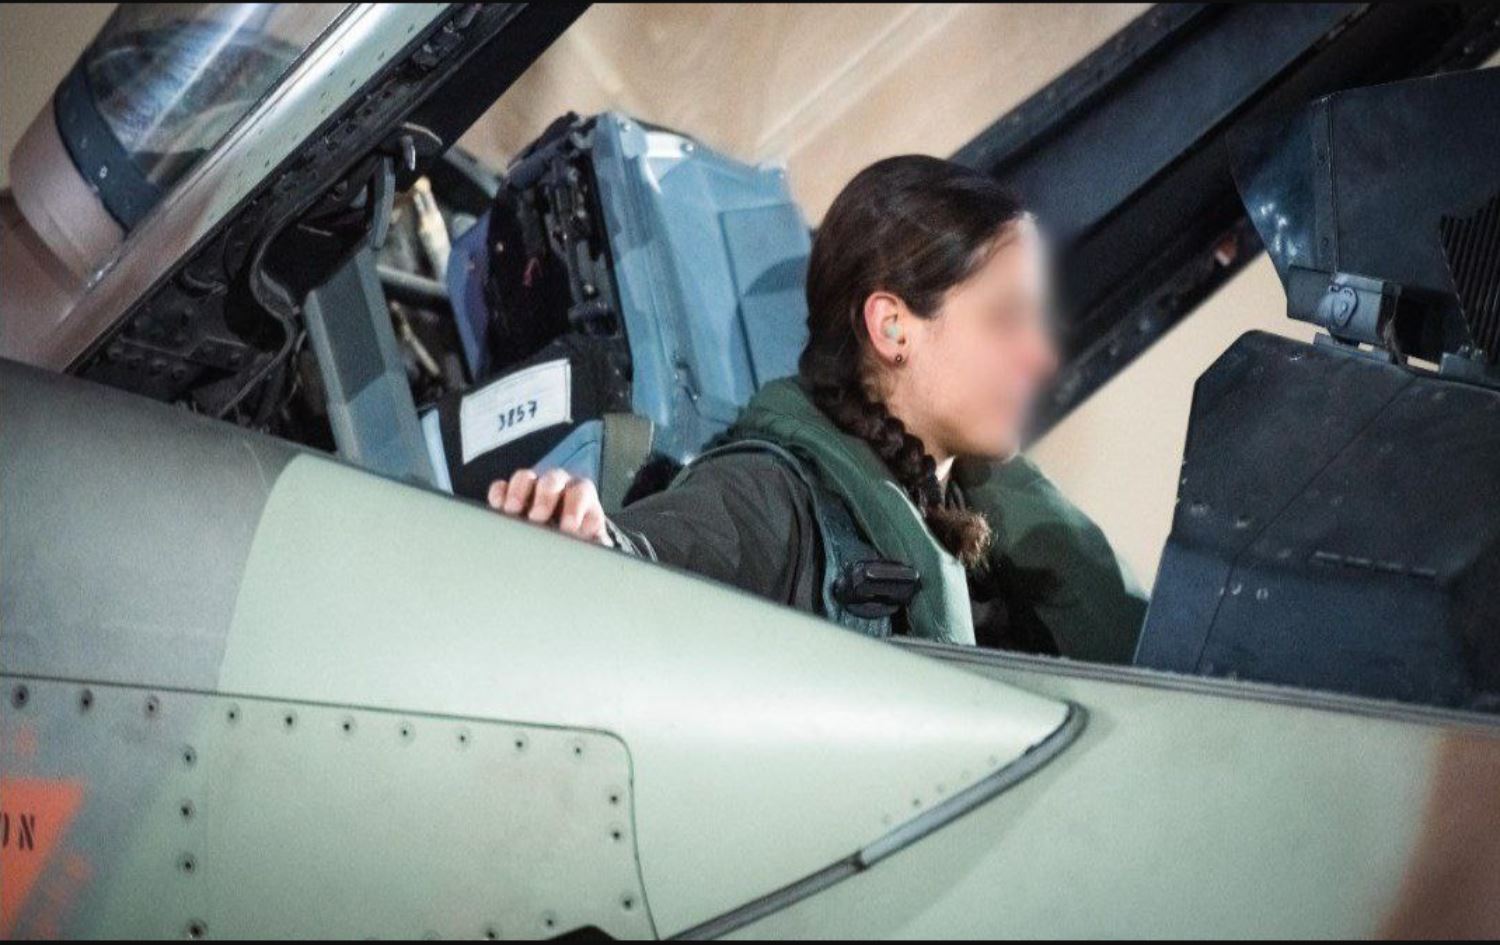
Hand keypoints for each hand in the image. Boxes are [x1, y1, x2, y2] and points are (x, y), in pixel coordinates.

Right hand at [487, 468, 612, 547]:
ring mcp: (533, 486)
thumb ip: (597, 542)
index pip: (580, 492)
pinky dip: (499, 494)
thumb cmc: (581, 535)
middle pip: (552, 479)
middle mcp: (558, 485)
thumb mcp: (593, 539)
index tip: (568, 528)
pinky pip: (502, 486)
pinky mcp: (512, 493)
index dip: (575, 508)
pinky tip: (497, 507)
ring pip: (525, 477)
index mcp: (581, 494)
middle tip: (537, 517)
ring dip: (518, 492)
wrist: (568, 532)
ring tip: (512, 512)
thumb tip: (600, 549)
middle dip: (544, 498)